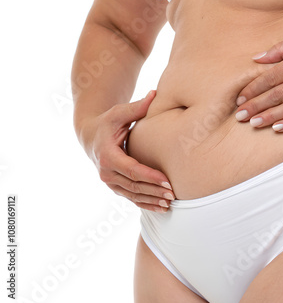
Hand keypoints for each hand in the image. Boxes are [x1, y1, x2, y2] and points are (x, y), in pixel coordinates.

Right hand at [80, 90, 174, 211]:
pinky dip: (146, 204)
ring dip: (151, 201)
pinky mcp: (115, 186)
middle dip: (154, 191)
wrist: (90, 135)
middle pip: (134, 186)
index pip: (132, 170)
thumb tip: (155, 94)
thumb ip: (137, 107)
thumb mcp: (119, 113)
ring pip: (133, 195)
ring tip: (170, 204)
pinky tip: (161, 208)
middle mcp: (106, 173)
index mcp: (107, 156)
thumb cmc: (108, 122)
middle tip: (174, 194)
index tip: (167, 181)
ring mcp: (110, 182)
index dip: (150, 177)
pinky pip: (131, 198)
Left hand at [234, 24, 282, 131]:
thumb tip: (257, 59)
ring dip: (270, 117)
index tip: (240, 98)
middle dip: (256, 106)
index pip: (272, 77)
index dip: (254, 89)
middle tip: (240, 116)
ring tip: (253, 124)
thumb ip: (282, 48)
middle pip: (278, 95)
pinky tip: (278, 128)